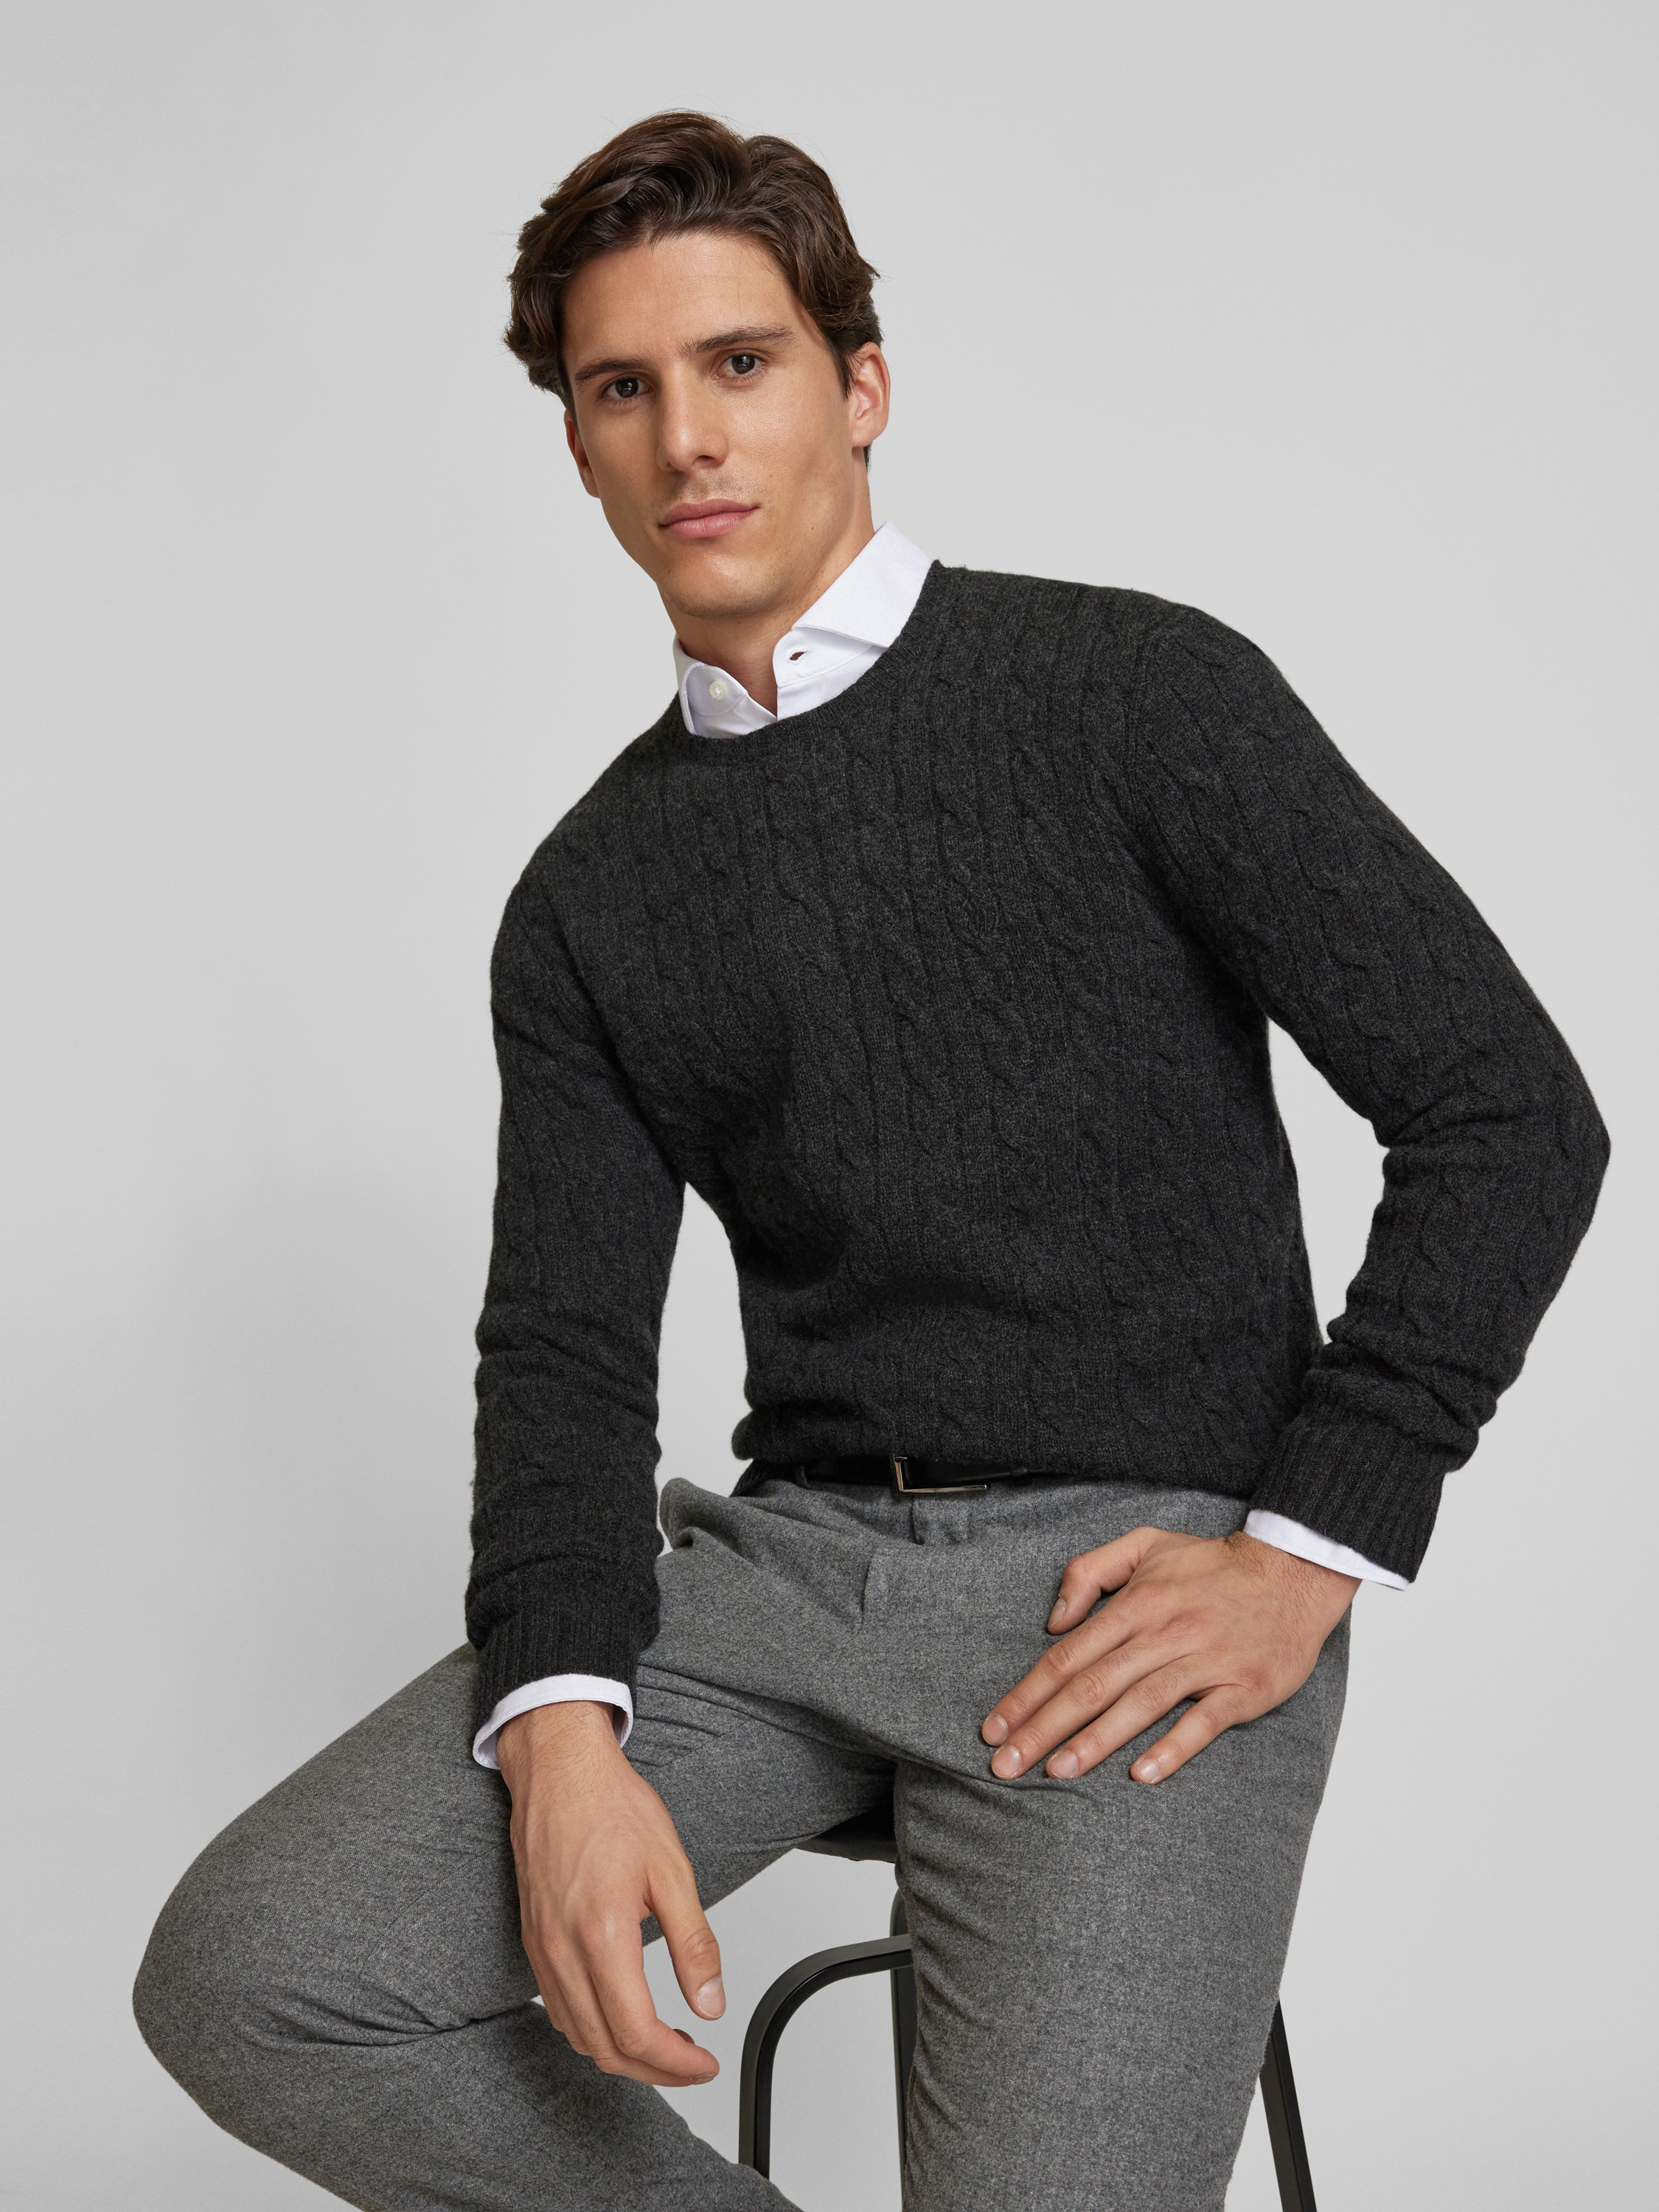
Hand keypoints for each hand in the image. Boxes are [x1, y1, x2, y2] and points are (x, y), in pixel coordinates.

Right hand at [495, 1700, 723, 2085]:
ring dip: (621, 2054)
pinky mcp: (534, 1941)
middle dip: (654, 2070)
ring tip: (664, 2044)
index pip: (636, 2032)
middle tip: (691, 2063)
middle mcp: (563, 1950)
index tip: (703, 2063)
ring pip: (577, 2035)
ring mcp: (542, 1948)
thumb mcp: (671, 1869)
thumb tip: (710, 2000)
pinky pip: (556, 2008)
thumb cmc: (610, 1807)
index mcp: (601, 1933)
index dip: (675, 2064)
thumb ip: (693, 1943)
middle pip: (604, 2047)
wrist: (559, 1772)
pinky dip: (591, 2029)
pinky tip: (619, 2015)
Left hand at [981, 1528, 1357, 1785]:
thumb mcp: (1143, 1546)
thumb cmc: (1211, 1565)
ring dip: (1094, 1741)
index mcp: (1136, 1603)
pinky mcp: (1242, 1687)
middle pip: (1092, 1686)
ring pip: (1139, 1705)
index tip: (994, 1727)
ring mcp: (1204, 1661)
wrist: (1292, 1571)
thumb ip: (1089, 1571)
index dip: (1027, 1694)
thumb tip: (1054, 1621)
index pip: (1067, 1655)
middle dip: (1043, 1728)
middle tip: (1005, 1764)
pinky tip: (1142, 1774)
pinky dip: (1173, 1748)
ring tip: (1055, 1771)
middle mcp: (1164, 1632)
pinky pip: (1202, 1722)